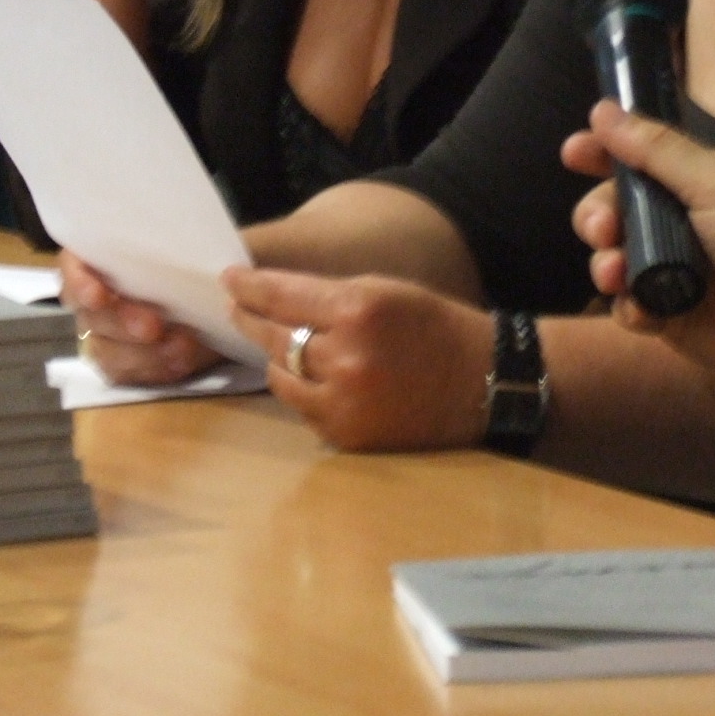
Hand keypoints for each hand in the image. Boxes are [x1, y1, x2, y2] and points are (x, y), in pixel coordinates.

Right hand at [58, 249, 223, 384]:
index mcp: (102, 258)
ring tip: (182, 347)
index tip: (97, 296)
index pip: (72, 265)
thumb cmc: (199, 263)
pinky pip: (126, 375)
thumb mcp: (195, 249)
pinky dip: (154, 370)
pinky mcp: (123, 365)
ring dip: (143, 353)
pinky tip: (179, 363)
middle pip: (90, 314)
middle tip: (153, 327)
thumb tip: (211, 266)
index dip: (78, 281)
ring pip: (106, 351)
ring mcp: (105, 335)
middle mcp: (96, 298)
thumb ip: (187, 250)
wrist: (222, 302)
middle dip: (121, 322)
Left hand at [224, 267, 492, 451]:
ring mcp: (345, 401)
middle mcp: (346, 356)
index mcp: (358, 309)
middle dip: (251, 319)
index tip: (230, 279)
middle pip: (275, 336)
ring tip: (280, 343)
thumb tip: (271, 296)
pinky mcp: (347, 435)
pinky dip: (305, 390)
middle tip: (236, 308)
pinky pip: (303, 408)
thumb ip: (328, 295)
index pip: (282, 295)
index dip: (250, 287)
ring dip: (279, 358)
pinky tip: (314, 377)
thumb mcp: (384, 290)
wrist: (484, 382)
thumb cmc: (434, 326)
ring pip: (281, 375)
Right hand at [563, 101, 714, 435]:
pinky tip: (643, 310)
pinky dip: (628, 305)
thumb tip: (602, 108)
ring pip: (612, 256)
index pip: (638, 158)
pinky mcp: (668, 314)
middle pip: (613, 207)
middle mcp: (681, 220)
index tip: (573, 154)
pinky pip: (628, 304)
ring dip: (606, 262)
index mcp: (699, 180)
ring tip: (616, 273)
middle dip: (596, 216)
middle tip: (602, 231)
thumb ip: (657, 150)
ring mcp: (672, 268)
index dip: (602, 153)